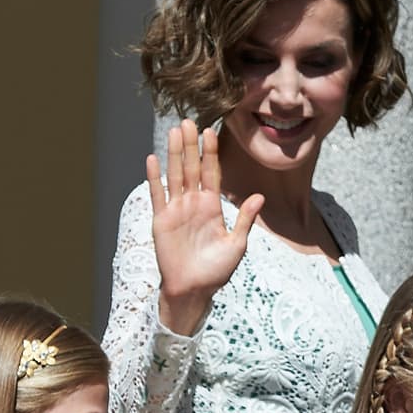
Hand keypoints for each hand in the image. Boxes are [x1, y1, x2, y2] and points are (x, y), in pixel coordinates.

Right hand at [149, 121, 264, 335]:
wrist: (193, 291)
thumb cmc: (216, 272)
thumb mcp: (236, 245)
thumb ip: (244, 219)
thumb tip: (259, 196)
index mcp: (211, 206)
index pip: (211, 173)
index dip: (211, 153)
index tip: (210, 131)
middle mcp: (193, 203)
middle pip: (192, 168)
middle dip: (191, 145)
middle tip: (188, 121)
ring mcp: (176, 210)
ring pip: (175, 175)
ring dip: (174, 154)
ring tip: (173, 131)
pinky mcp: (161, 220)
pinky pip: (157, 195)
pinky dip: (154, 178)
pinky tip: (152, 159)